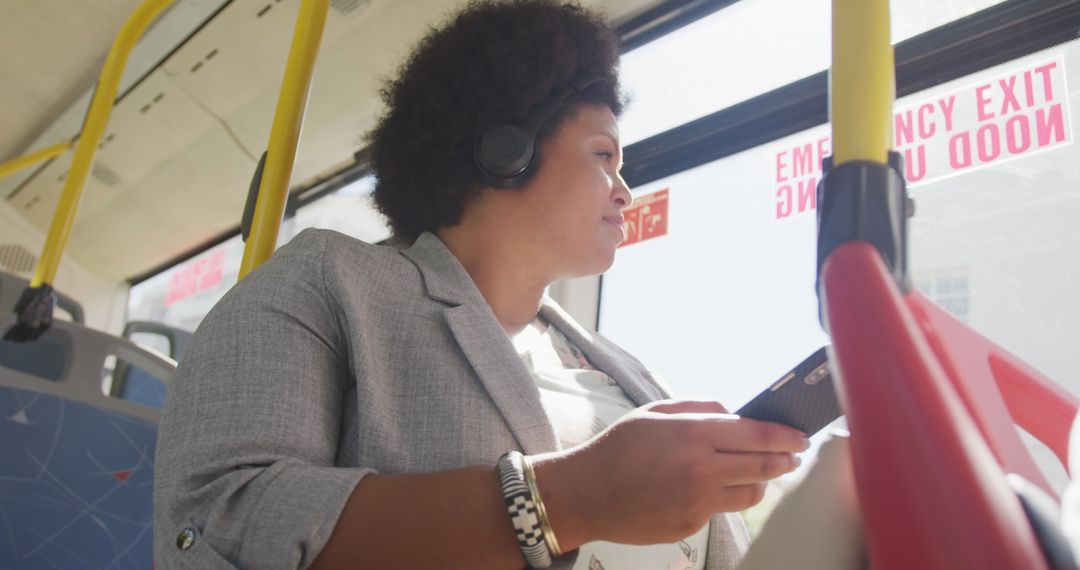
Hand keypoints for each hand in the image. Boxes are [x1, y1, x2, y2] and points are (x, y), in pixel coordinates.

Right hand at [533, 400, 808, 547]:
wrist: (585, 494)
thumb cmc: (618, 448)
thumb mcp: (655, 412)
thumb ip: (700, 408)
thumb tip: (736, 414)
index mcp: (693, 435)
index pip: (759, 435)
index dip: (788, 436)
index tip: (802, 436)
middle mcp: (701, 470)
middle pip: (764, 467)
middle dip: (784, 459)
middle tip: (792, 455)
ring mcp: (697, 502)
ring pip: (750, 494)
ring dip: (759, 481)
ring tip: (751, 472)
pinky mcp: (691, 525)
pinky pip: (720, 509)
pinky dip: (721, 497)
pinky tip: (704, 487)